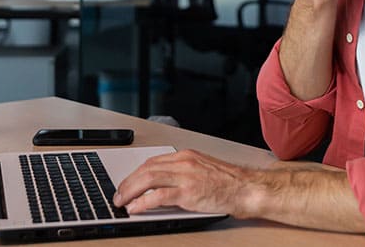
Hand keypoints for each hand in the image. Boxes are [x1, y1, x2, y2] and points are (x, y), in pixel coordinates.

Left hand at [112, 149, 257, 217]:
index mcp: (186, 156)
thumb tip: (161, 185)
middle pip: (146, 169)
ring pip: (148, 179)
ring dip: (130, 191)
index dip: (135, 174)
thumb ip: (182, 172)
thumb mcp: (202, 169)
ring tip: (122, 203)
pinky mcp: (188, 192)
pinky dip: (143, 202)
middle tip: (118, 195)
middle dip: (127, 183)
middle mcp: (183, 162)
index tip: (127, 184)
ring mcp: (186, 176)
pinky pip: (159, 196)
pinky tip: (135, 208)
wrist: (246, 188)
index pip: (152, 162)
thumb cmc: (228, 182)